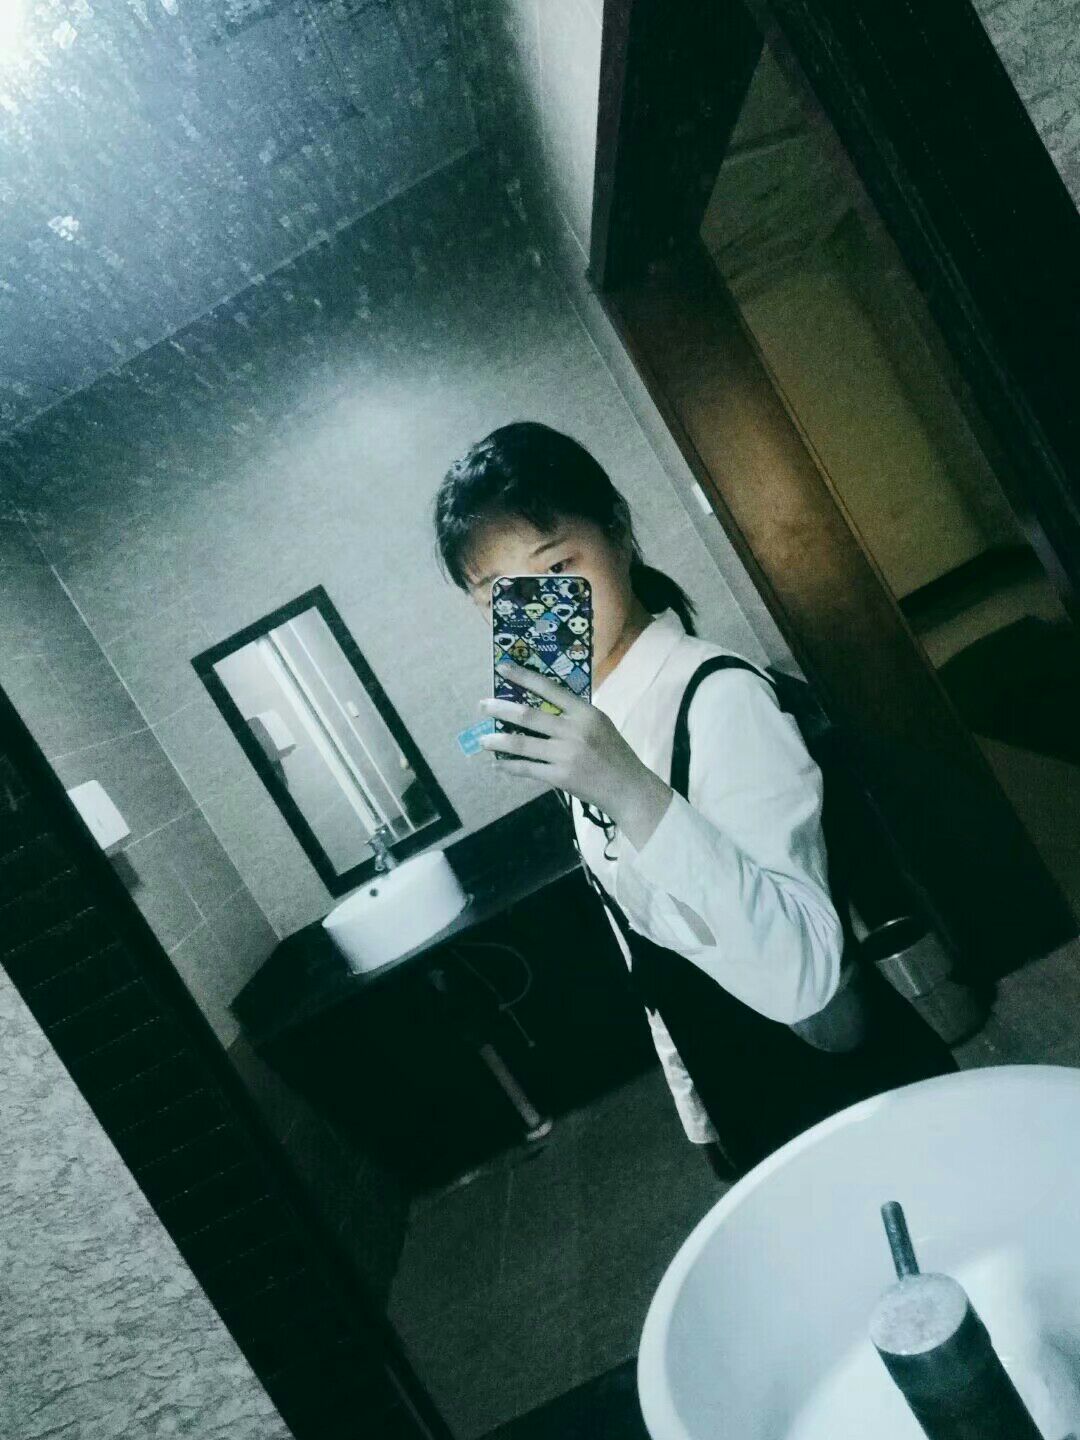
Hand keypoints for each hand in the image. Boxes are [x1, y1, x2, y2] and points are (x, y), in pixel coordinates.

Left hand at [479, 659, 673, 846]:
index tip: (503, 668)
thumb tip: (540, 705)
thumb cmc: (614, 753)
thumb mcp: (600, 724)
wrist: (628, 788)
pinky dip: (509, 766)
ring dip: (498, 740)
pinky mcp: (561, 777)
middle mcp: (574, 730)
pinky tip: (497, 764)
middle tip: (482, 705)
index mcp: (585, 712)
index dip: (524, 677)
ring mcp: (566, 755)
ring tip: (482, 739)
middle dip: (501, 709)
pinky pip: (528, 769)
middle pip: (529, 716)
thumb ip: (574, 714)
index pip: (549, 689)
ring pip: (523, 744)